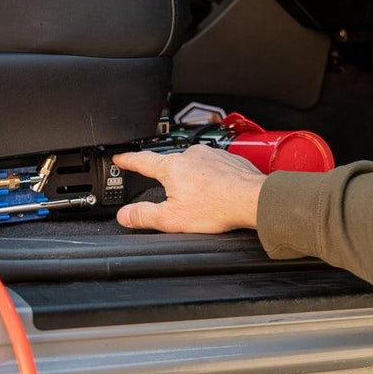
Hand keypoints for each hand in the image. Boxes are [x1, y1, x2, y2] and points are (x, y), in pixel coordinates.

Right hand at [113, 145, 266, 233]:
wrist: (252, 199)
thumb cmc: (216, 207)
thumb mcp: (171, 218)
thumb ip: (144, 216)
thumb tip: (125, 215)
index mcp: (172, 167)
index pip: (142, 161)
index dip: (128, 160)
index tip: (120, 157)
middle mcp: (191, 155)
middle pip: (171, 165)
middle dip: (169, 178)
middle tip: (172, 194)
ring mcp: (211, 155)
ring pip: (194, 166)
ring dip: (193, 180)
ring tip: (201, 199)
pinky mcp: (229, 159)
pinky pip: (214, 168)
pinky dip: (213, 179)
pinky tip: (218, 193)